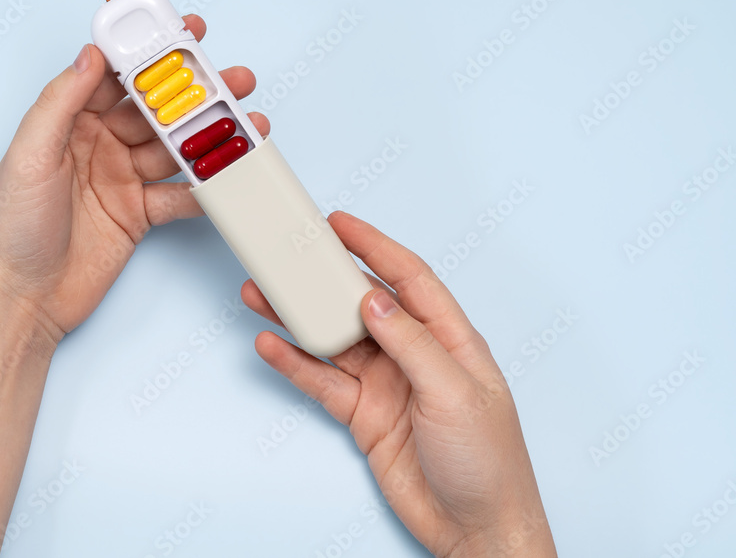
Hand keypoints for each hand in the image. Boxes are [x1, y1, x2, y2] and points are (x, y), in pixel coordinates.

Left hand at [0, 14, 268, 354]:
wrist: (23, 299)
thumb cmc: (12, 228)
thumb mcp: (30, 156)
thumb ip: (61, 102)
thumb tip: (92, 54)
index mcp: (69, 122)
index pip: (117, 77)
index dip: (152, 54)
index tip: (186, 31)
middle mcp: (99, 145)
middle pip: (157, 111)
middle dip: (197, 94)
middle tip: (234, 78)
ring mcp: (122, 180)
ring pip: (175, 151)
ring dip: (210, 139)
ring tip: (247, 124)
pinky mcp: (139, 215)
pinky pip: (179, 195)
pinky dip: (206, 188)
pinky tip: (230, 177)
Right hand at [243, 212, 556, 557]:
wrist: (475, 527)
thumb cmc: (489, 463)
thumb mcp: (456, 394)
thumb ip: (413, 345)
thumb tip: (375, 300)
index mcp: (448, 338)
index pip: (408, 278)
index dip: (374, 246)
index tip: (340, 224)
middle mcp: (413, 354)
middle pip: (361, 304)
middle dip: (323, 279)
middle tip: (288, 256)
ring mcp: (385, 383)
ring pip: (334, 340)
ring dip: (299, 319)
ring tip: (263, 295)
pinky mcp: (363, 413)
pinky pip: (322, 381)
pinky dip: (295, 364)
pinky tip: (273, 345)